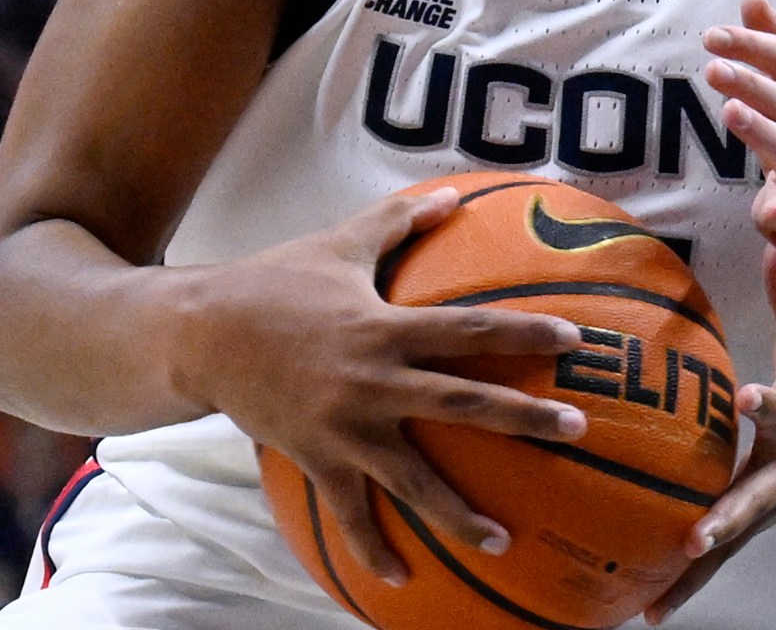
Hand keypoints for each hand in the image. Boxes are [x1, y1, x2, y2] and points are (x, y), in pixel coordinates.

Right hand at [174, 188, 587, 584]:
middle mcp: (374, 381)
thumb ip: (399, 221)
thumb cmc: (275, 283)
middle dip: (523, 419)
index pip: (470, 330)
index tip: (573, 339)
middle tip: (576, 431)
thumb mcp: (340, 244)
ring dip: (459, 513)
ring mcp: (346, 427)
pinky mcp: (316, 458)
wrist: (200, 336)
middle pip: (463, 403)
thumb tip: (451, 194)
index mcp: (386, 327)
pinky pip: (350, 513)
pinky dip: (373, 549)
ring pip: (413, 479)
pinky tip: (401, 582)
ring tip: (502, 540)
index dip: (524, 332)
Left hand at [647, 234, 775, 622]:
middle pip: (755, 499)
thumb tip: (774, 229)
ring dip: (696, 574)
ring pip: (733, 542)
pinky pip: (720, 556)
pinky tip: (648, 612)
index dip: (768, 406)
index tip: (749, 400)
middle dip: (725, 520)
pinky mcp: (758, 521)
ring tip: (654, 605)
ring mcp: (774, 503)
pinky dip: (687, 584)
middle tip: (694, 539)